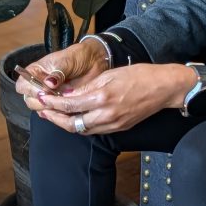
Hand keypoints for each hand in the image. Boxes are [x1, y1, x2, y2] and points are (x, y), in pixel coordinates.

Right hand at [14, 41, 109, 111]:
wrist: (93, 62)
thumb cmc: (77, 57)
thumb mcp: (66, 61)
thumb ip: (57, 72)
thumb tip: (49, 83)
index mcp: (35, 72)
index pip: (22, 85)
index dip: (29, 90)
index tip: (43, 91)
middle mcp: (39, 85)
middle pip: (29, 100)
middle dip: (40, 102)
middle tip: (54, 98)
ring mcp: (49, 96)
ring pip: (40, 109)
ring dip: (49, 109)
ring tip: (63, 102)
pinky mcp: (60, 104)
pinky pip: (53, 114)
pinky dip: (58, 114)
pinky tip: (66, 109)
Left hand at [37, 63, 197, 134]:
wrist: (163, 88)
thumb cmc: (138, 75)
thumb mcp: (109, 75)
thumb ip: (86, 87)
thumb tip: (67, 95)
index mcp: (102, 98)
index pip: (69, 105)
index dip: (52, 103)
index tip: (41, 98)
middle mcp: (106, 115)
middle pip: (72, 124)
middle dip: (54, 119)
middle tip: (42, 112)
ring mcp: (113, 124)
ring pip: (82, 130)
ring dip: (66, 124)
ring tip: (53, 116)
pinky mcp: (119, 128)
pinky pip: (95, 130)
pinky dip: (81, 125)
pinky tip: (74, 118)